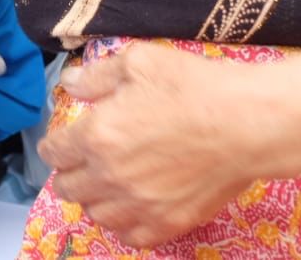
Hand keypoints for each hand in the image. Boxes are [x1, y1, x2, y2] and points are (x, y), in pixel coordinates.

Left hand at [37, 44, 264, 246]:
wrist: (247, 122)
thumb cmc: (194, 86)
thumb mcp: (139, 63)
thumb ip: (97, 76)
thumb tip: (70, 84)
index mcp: (97, 135)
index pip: (55, 152)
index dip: (53, 146)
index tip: (59, 143)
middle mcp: (111, 176)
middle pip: (69, 188)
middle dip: (68, 173)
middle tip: (78, 163)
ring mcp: (140, 205)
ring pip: (96, 215)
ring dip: (93, 200)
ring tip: (102, 186)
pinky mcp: (170, 222)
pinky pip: (131, 237)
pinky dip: (123, 225)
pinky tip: (129, 210)